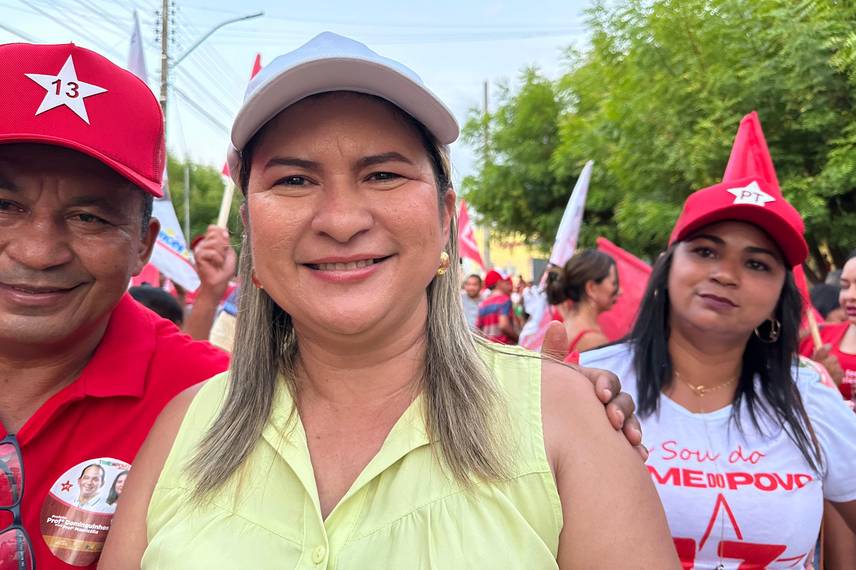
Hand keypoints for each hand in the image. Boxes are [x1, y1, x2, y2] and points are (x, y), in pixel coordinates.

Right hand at [193, 225, 237, 296]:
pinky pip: (211, 252)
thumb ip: (226, 241)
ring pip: (214, 242)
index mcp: (210, 242)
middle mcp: (204, 244)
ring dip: (221, 254)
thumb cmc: (224, 270)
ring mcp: (200, 250)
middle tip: (223, 256)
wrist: (219, 283)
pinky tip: (216, 265)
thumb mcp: (229, 253)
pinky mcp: (198, 256)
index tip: (226, 241)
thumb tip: (224, 229)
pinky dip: (218, 259)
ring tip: (219, 262)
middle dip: (223, 244)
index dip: (220, 231)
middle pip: (214, 233)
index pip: (212, 228)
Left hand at [541, 321, 646, 460]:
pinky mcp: (618, 445)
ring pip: (630, 421)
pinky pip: (632, 445)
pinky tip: (639, 456)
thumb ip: (552, 354)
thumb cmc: (545, 404)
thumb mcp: (548, 380)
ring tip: (631, 440)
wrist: (545, 442)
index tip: (601, 396)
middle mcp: (605, 401)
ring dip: (633, 428)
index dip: (606, 385)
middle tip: (614, 421)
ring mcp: (613, 422)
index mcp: (590, 384)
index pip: (606, 379)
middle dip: (621, 409)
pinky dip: (637, 449)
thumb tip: (556, 323)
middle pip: (622, 399)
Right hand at [811, 344, 844, 384]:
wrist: (815, 393)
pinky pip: (840, 372)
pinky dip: (836, 374)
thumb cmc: (808, 379)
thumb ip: (812, 358)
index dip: (827, 347)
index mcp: (817, 361)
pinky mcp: (839, 378)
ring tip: (827, 373)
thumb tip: (816, 349)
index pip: (825, 349)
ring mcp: (835, 371)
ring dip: (833, 367)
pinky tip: (831, 377)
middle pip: (833, 358)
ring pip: (837, 365)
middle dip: (830, 359)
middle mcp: (828, 364)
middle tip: (825, 363)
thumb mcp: (807, 366)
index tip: (828, 346)